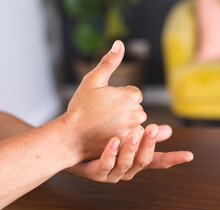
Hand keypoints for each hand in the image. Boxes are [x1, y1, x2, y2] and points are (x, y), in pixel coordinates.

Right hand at [64, 41, 146, 160]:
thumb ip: (109, 62)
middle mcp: (136, 113)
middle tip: (105, 115)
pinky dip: (127, 136)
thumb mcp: (92, 80)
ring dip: (126, 123)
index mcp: (130, 96)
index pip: (134, 94)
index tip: (106, 103)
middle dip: (125, 110)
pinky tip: (112, 135)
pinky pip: (134, 138)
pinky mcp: (130, 145)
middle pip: (137, 108)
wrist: (71, 136)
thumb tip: (119, 43)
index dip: (120, 98)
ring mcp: (134, 131)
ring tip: (107, 126)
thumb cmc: (80, 107)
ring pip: (136, 123)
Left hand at [66, 124, 193, 182]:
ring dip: (130, 149)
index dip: (173, 159)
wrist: (69, 148)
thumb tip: (168, 130)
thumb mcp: (126, 137)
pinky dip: (110, 154)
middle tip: (152, 127)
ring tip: (133, 132)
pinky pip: (105, 165)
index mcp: (135, 161)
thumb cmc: (101, 143)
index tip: (189, 155)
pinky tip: (113, 140)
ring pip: (126, 164)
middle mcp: (127, 170)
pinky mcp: (96, 174)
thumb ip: (147, 135)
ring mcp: (112, 174)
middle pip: (143, 161)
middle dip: (148, 145)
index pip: (158, 161)